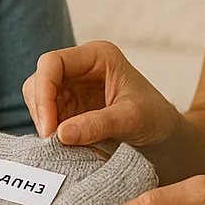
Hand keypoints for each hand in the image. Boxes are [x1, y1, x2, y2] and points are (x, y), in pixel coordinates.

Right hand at [21, 40, 180, 146]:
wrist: (165, 136)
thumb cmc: (156, 118)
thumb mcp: (132, 119)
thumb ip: (97, 124)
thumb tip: (60, 134)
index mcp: (97, 56)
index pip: (52, 63)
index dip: (44, 92)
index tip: (49, 128)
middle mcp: (80, 68)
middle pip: (39, 80)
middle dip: (41, 111)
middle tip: (51, 143)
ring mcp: (72, 88)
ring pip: (38, 100)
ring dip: (44, 123)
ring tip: (60, 147)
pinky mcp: (69, 109)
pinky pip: (47, 118)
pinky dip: (50, 133)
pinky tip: (62, 148)